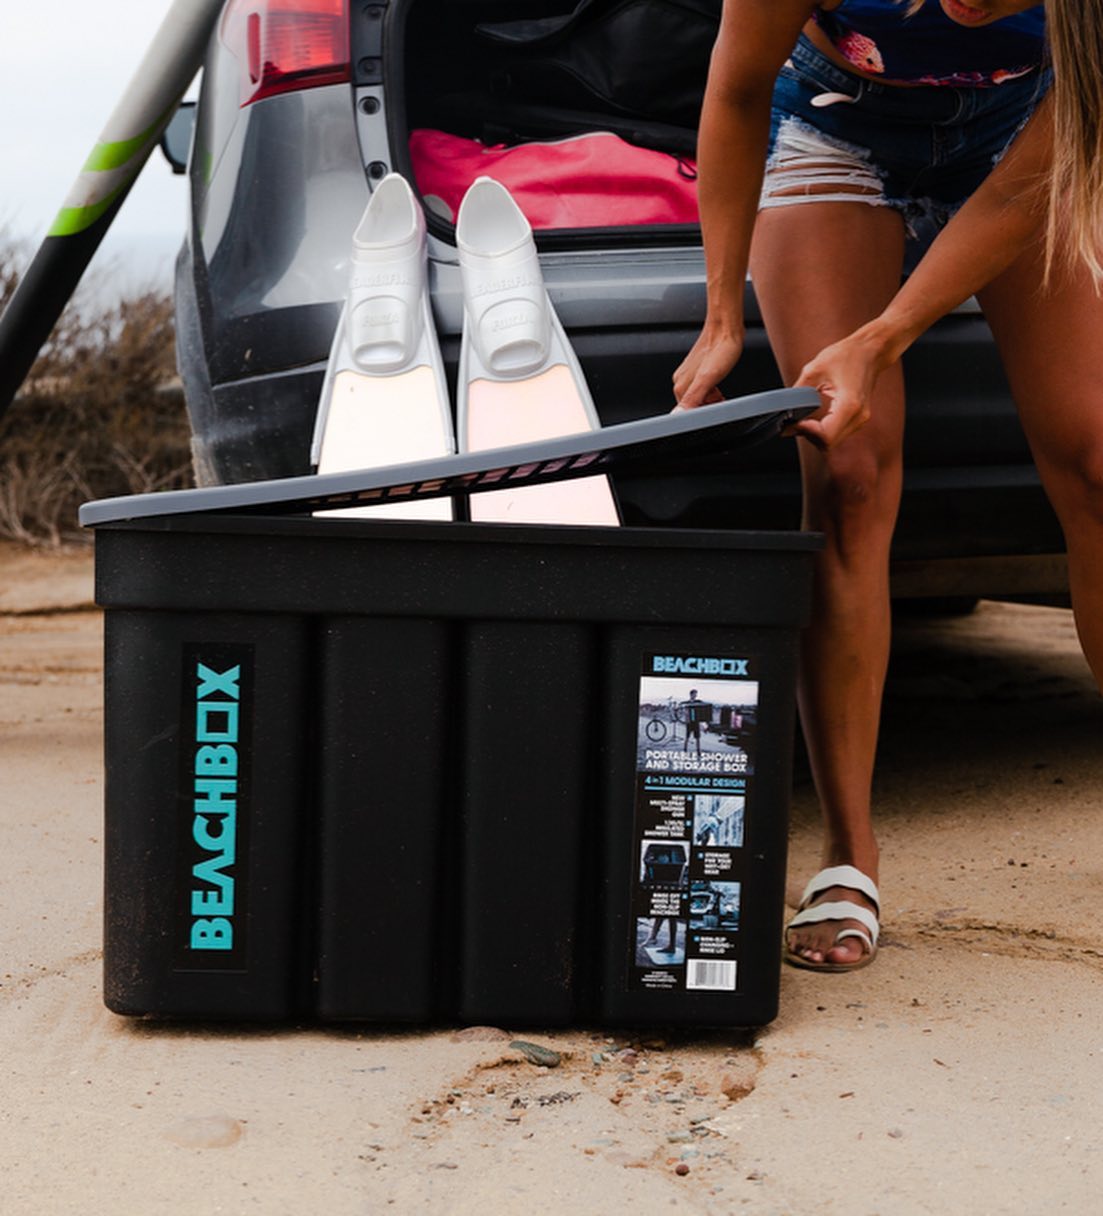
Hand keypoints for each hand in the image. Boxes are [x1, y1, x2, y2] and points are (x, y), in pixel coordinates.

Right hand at [672, 323, 743, 410]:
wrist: (726, 328)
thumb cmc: (721, 349)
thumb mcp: (708, 378)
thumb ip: (693, 398)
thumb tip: (678, 415)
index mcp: (680, 385)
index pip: (688, 413)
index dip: (704, 413)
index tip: (716, 408)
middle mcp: (681, 380)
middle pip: (693, 406)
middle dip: (708, 406)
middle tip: (721, 398)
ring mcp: (689, 374)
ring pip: (699, 397)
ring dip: (712, 399)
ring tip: (722, 392)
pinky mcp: (697, 369)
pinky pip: (703, 387)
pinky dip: (712, 390)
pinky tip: (720, 384)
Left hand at [790, 329, 890, 448]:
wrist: (870, 351)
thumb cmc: (846, 356)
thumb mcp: (814, 370)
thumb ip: (797, 393)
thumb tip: (784, 412)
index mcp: (849, 404)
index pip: (826, 436)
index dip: (806, 432)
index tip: (795, 421)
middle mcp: (858, 416)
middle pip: (827, 443)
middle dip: (807, 435)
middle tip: (795, 420)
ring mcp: (859, 420)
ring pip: (831, 442)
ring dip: (814, 434)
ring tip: (804, 418)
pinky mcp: (857, 420)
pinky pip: (836, 434)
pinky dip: (822, 430)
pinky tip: (814, 418)